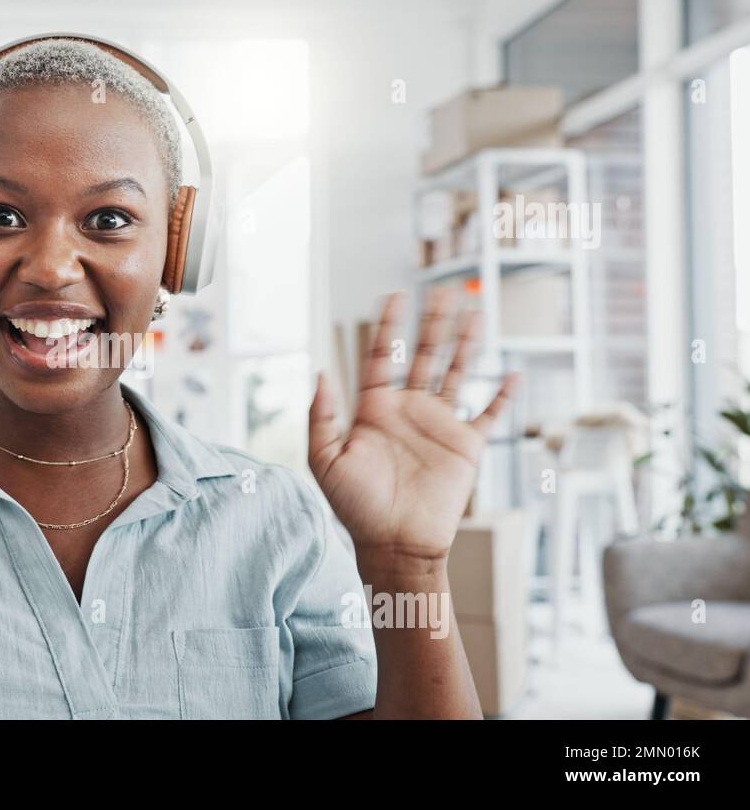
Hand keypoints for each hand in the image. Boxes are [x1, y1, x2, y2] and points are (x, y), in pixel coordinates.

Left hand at [308, 290, 517, 566]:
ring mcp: (439, 425)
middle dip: (434, 323)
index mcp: (374, 410)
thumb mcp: (326, 460)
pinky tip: (513, 374)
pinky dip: (502, 396)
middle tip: (445, 290)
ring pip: (457, 373)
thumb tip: (321, 371)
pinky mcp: (466, 446)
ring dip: (466, 344)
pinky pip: (488, 415)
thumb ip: (321, 417)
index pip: (382, 357)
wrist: (394, 543)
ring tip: (476, 312)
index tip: (394, 296)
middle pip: (424, 355)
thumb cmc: (355, 507)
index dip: (387, 327)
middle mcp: (409, 410)